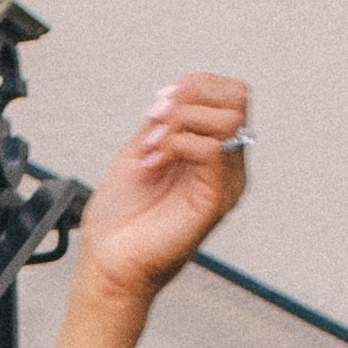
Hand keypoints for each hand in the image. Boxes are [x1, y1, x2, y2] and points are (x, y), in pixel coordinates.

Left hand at [76, 71, 249, 304]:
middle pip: (237, 98)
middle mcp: (225, 167)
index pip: (231, 95)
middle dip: (189, 98)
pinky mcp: (214, 201)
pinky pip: (211, 148)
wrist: (110, 262)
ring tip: (153, 148)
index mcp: (211, 153)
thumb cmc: (122, 220)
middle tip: (156, 123)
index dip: (196, 85)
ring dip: (180, 121)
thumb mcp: (141, 151)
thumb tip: (177, 91)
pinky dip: (176, 142)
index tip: (160, 105)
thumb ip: (163, 121)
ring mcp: (224, 184)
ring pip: (228, 118)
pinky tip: (155, 161)